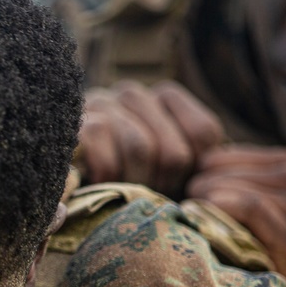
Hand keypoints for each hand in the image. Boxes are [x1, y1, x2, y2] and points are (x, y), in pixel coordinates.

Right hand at [78, 80, 224, 197]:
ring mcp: (103, 103)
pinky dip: (107, 182)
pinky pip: (107, 158)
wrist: (60, 179)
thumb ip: (196, 162)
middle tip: (142, 194)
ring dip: (133, 184)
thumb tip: (225, 175)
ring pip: (141, 149)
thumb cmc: (123, 180)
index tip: (173, 184)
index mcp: (165, 97)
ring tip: (121, 191)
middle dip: (161, 184)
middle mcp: (133, 92)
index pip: (204, 132)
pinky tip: (98, 184)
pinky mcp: (78, 124)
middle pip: (174, 149)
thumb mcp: (166, 167)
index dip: (191, 171)